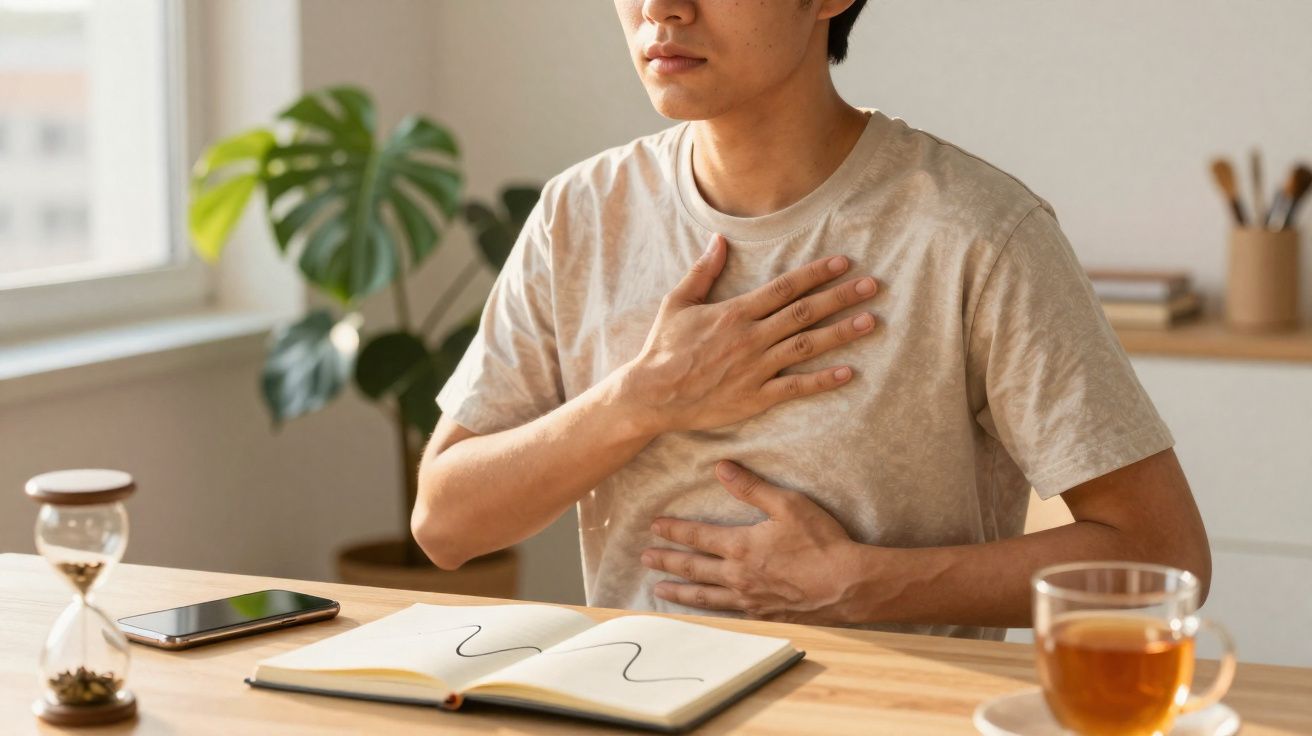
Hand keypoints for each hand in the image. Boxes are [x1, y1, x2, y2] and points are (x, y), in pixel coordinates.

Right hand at [620, 232, 880, 433]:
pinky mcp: (755, 397)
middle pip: (805, 313)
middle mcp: (751, 337)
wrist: (652, 393)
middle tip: (873, 286)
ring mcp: (756, 368)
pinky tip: (849, 373)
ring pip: (807, 346)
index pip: (785, 287)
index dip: (817, 274)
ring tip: (870, 321)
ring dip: (841, 333)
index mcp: (736, 312)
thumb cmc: (663, 347)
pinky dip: (823, 381)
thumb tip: (719, 239)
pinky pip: (796, 388)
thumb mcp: (678, 302)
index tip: (844, 263)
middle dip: (841, 297)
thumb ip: (703, 271)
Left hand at [641, 460, 868, 624]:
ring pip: (704, 596)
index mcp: (740, 546)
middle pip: (693, 568)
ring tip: (659, 591)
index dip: (674, 531)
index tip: (654, 527)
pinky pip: (727, 613)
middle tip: (645, 558)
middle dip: (667, 561)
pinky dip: (707, 612)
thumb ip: (752, 487)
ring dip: (679, 591)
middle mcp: (737, 575)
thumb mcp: (788, 505)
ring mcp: (749, 599)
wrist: (847, 584)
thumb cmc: (821, 542)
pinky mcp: (763, 615)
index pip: (697, 536)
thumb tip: (721, 468)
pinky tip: (702, 611)